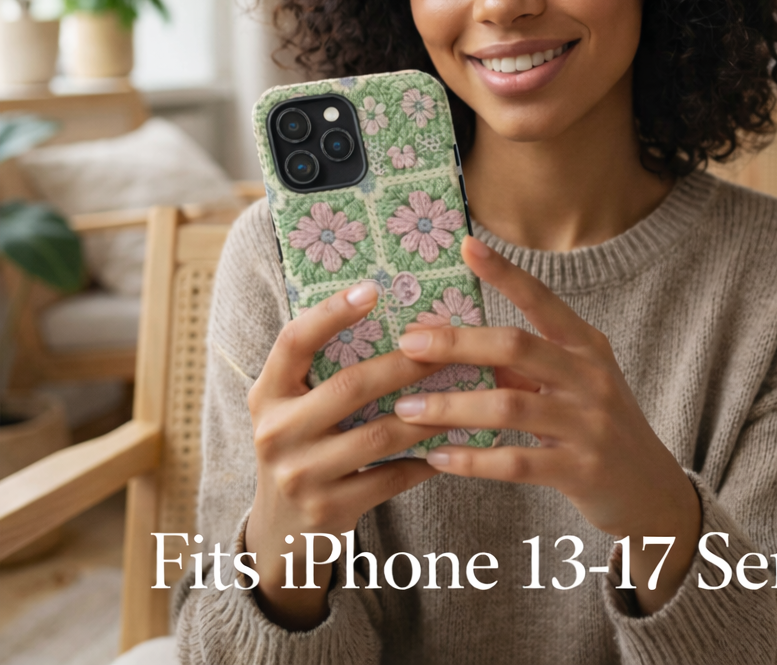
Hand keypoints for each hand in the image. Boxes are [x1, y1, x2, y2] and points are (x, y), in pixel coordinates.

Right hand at [244, 282, 444, 628]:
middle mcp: (276, 431)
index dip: (331, 313)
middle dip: (406, 363)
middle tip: (449, 344)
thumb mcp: (292, 405)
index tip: (372, 289)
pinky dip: (426, 458)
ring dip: (429, 412)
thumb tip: (388, 312)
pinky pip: (392, 476)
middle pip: (351, 386)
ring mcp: (300, 474)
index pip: (294, 341)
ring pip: (380, 433)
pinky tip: (454, 443)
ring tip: (465, 391)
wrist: (280, 532)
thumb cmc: (300, 446)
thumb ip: (321, 368)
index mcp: (266, 393)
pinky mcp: (329, 509)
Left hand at [393, 236, 701, 613]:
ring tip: (406, 410)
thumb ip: (523, 365)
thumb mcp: (572, 384)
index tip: (466, 245)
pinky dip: (472, 459)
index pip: (540, 299)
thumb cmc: (598, 426)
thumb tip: (452, 343)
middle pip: (515, 347)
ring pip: (508, 407)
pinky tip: (437, 457)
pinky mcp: (581, 471)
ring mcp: (588, 424)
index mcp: (585, 345)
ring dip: (451, 407)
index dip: (504, 272)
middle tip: (408, 343)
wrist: (652, 490)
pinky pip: (515, 463)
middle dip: (456, 343)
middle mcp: (590, 376)